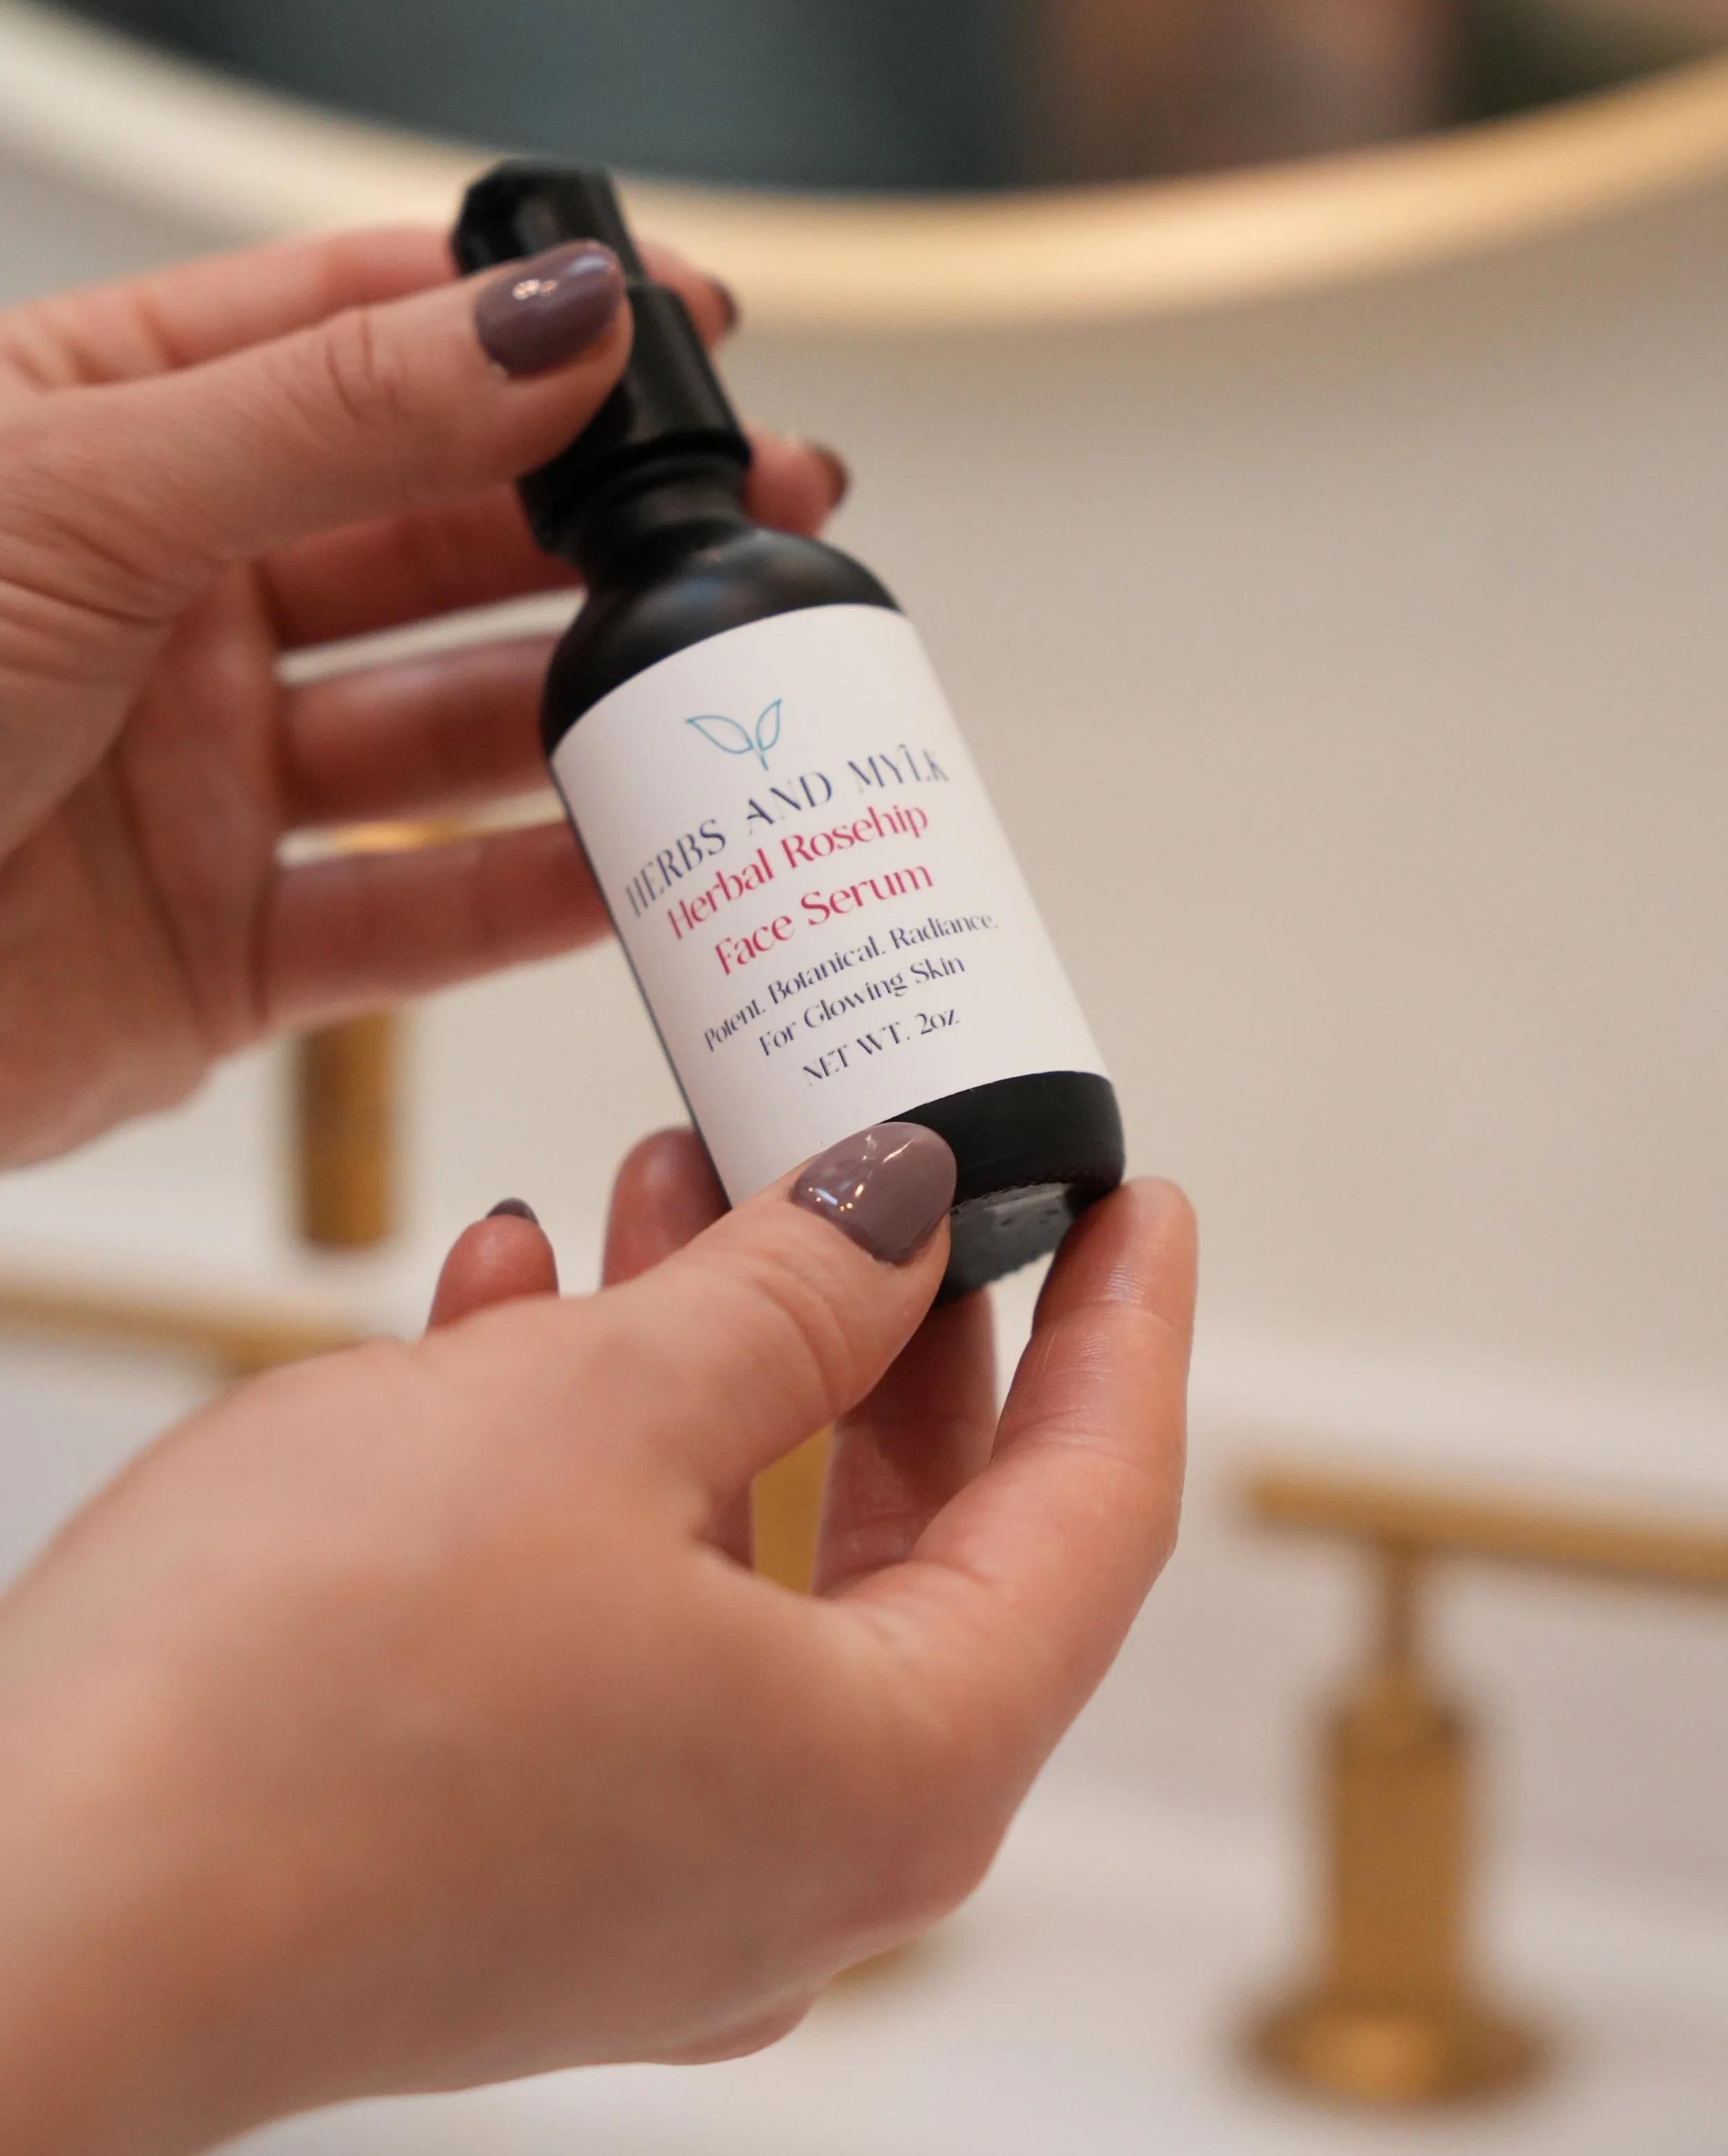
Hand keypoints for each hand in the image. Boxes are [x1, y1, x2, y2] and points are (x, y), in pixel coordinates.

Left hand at [0, 231, 841, 1162]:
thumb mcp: (88, 493)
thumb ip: (342, 408)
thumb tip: (559, 309)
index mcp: (110, 434)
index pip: (365, 332)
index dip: (534, 322)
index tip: (694, 327)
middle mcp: (171, 597)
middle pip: (437, 535)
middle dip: (603, 524)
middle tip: (765, 514)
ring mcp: (202, 776)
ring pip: (445, 730)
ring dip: (588, 710)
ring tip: (732, 690)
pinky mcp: (221, 951)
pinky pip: (412, 914)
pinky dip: (531, 896)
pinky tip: (638, 861)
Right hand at [0, 1132, 1194, 2154]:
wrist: (17, 1920)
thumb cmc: (300, 1695)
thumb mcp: (592, 1415)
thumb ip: (785, 1302)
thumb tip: (901, 1216)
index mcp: (894, 1776)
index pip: (1097, 1516)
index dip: (1127, 1332)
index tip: (1136, 1204)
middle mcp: (802, 1858)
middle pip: (924, 1537)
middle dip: (881, 1319)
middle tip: (867, 1162)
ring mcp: (660, 1874)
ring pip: (755, 1561)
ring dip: (714, 1362)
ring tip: (664, 1190)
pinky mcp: (523, 1856)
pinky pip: (627, 1621)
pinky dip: (598, 1464)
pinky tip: (508, 1314)